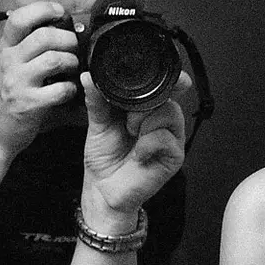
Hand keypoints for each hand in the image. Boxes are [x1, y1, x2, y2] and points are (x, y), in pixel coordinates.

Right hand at [0, 1, 78, 158]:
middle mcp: (9, 63)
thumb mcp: (5, 66)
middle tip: (74, 48)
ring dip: (71, 62)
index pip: (20, 17)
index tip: (61, 12)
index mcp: (4, 50)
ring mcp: (18, 84)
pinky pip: (59, 90)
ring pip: (54, 60)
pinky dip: (71, 89)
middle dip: (67, 39)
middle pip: (44, 36)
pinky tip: (69, 92)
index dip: (44, 9)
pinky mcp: (29, 105)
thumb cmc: (3, 99)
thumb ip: (23, 48)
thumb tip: (51, 27)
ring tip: (73, 69)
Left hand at [79, 71, 189, 232]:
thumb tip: (89, 77)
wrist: (103, 189)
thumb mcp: (98, 124)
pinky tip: (139, 153)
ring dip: (145, 121)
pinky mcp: (174, 156)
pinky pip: (166, 138)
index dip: (167, 79)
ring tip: (132, 134)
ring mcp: (171, 138)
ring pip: (170, 113)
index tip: (165, 75)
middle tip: (128, 119)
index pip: (162, 87)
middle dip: (145, 102)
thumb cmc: (105, 158)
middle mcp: (162, 121)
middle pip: (168, 96)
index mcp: (147, 109)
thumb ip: (97, 100)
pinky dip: (148, 143)